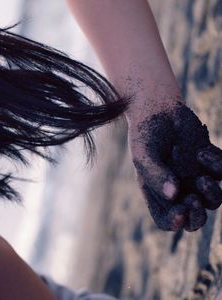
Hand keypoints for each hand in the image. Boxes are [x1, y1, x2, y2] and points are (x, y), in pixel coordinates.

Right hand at [128, 102, 221, 230]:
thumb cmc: (145, 135)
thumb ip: (156, 175)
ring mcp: (197, 179)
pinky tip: (201, 151)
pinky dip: (216, 164)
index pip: (167, 220)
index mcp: (158, 195)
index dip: (174, 222)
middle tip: (193, 202)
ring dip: (211, 193)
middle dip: (197, 217)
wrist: (161, 109)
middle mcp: (179, 192)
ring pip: (214, 200)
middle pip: (194, 219)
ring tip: (202, 179)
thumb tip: (174, 195)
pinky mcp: (212, 165)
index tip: (180, 212)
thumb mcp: (143, 155)